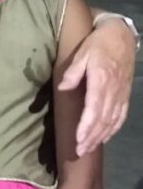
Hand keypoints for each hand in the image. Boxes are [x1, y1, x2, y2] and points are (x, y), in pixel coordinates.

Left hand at [58, 18, 135, 155]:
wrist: (121, 37)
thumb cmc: (98, 44)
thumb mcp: (82, 53)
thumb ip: (73, 72)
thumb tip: (62, 88)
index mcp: (101, 81)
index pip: (94, 109)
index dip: (87, 126)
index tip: (78, 139)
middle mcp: (113, 91)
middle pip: (103, 120)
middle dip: (91, 137)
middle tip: (79, 151)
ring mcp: (121, 94)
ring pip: (112, 121)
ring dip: (101, 137)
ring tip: (88, 148)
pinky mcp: (125, 95)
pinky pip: (120, 116)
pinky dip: (113, 129)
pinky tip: (105, 137)